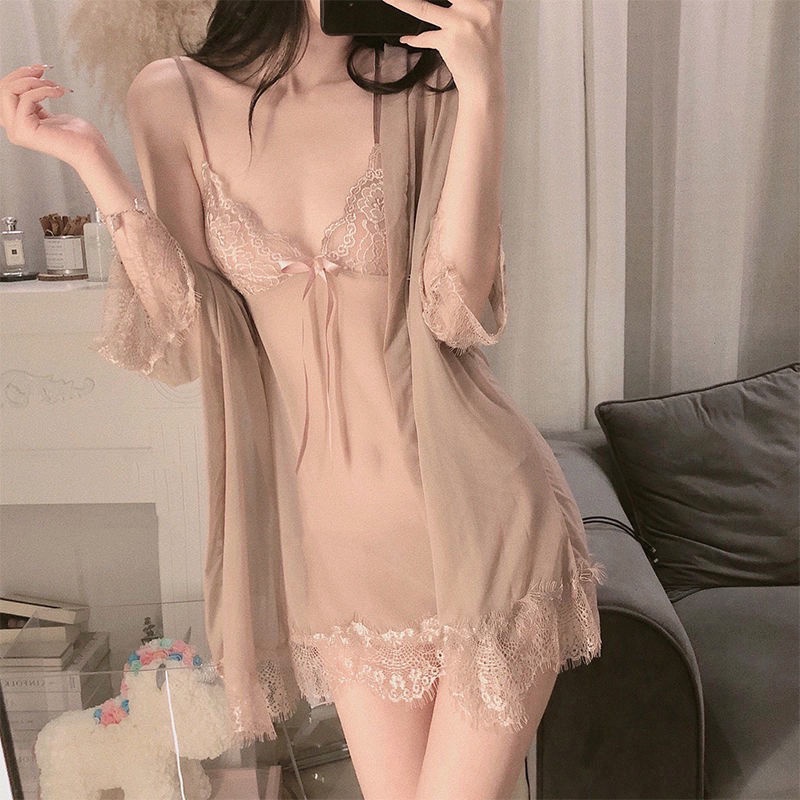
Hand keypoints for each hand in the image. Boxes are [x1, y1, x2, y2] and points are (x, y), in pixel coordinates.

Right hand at [0, 64, 107, 168]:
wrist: (91, 150)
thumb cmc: (78, 136)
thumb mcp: (48, 113)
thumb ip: (33, 101)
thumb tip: (27, 76)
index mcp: (18, 125)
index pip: (5, 92)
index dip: (19, 76)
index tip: (39, 69)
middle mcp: (14, 129)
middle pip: (3, 89)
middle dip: (23, 74)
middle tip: (43, 71)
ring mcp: (18, 130)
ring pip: (9, 91)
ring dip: (34, 82)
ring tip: (55, 86)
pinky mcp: (26, 129)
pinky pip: (27, 98)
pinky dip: (44, 90)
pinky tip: (59, 92)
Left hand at [380, 0, 503, 95]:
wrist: (485, 83)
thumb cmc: (482, 52)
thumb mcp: (483, 20)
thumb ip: (468, 4)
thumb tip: (445, 1)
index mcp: (490, 0)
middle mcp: (478, 7)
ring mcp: (462, 24)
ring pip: (424, 8)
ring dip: (404, 3)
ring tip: (391, 0)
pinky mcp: (449, 41)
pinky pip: (424, 36)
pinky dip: (414, 39)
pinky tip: (407, 38)